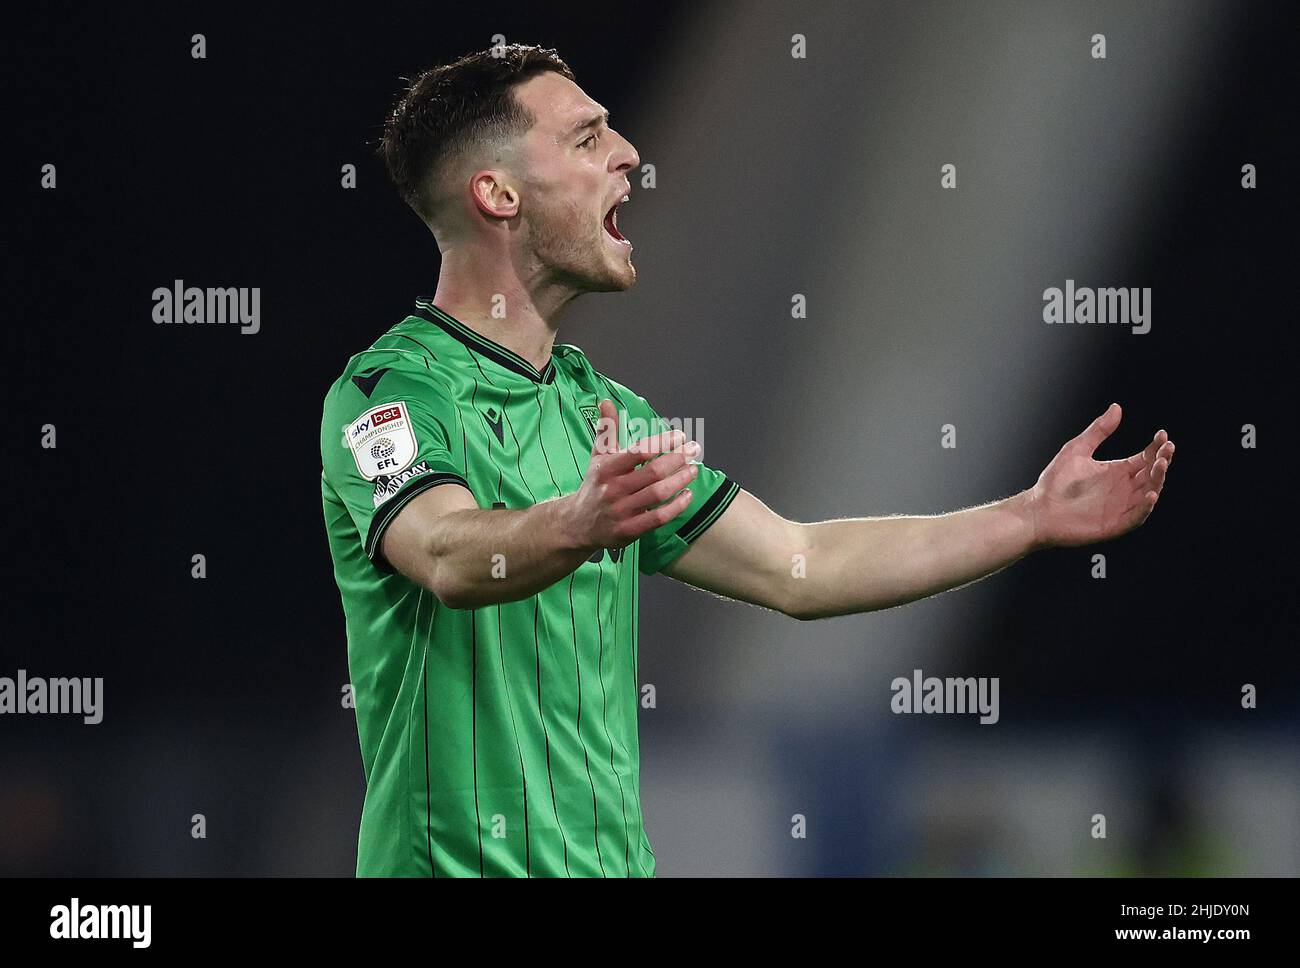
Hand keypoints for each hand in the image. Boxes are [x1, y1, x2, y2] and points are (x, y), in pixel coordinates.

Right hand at [560, 399, 699, 551]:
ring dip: (680, 480)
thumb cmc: (595, 485)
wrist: (577, 524)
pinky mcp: (629, 531)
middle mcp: (613, 489)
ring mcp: (621, 511)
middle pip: (653, 472)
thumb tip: (606, 401)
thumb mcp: (597, 457)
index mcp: (607, 468)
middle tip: (694, 450)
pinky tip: (688, 495)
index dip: (661, 442)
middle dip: (677, 459)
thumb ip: (607, 430)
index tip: (680, 436)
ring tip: (694, 469)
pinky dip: (676, 507)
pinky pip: (658, 518)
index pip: (638, 452)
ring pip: (658, 494)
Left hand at [1027, 402, 1174, 548]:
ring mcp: (1120, 507)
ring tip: (1160, 465)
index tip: (1162, 435)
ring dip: (1158, 480)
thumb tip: (1116, 408)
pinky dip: (1145, 507)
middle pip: (1151, 474)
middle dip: (1162, 461)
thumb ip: (1098, 431)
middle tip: (1166, 449)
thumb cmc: (1055, 482)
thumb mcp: (1077, 450)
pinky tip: (1151, 494)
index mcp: (1117, 471)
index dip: (1156, 447)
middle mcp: (1123, 488)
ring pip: (1149, 493)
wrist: (1038, 510)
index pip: (1144, 458)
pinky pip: (1136, 516)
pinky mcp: (1115, 524)